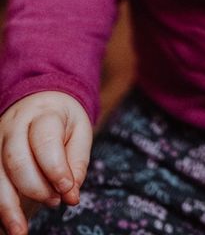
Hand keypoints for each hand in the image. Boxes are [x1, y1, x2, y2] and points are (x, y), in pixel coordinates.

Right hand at [0, 92, 91, 234]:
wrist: (40, 99)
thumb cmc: (63, 119)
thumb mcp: (80, 131)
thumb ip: (77, 163)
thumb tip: (71, 197)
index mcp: (43, 113)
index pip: (44, 140)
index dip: (55, 169)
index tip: (67, 189)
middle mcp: (15, 125)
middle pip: (17, 159)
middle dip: (36, 187)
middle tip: (55, 200)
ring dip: (8, 207)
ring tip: (20, 231)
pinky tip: (9, 224)